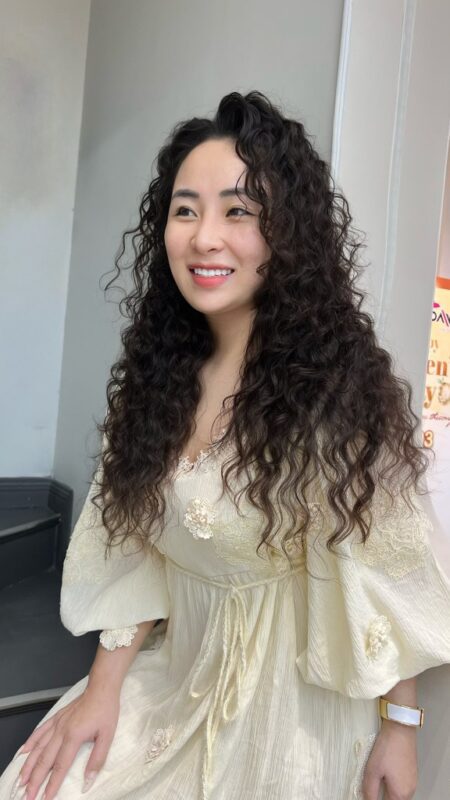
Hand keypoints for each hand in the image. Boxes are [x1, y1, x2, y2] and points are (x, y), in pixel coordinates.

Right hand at [11, 685, 119, 799]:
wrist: (101, 688)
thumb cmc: (106, 710)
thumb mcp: (107, 736)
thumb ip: (97, 760)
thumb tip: (88, 781)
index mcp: (74, 736)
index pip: (60, 766)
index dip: (52, 784)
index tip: (45, 798)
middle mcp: (61, 730)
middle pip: (44, 760)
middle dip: (35, 780)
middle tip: (28, 795)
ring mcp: (57, 723)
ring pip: (38, 747)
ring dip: (28, 765)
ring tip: (22, 780)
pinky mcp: (56, 717)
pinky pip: (39, 731)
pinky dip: (30, 742)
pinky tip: (23, 752)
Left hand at [361, 720, 417, 799]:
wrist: (400, 728)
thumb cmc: (387, 748)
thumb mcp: (372, 771)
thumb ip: (370, 791)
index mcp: (400, 794)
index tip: (370, 791)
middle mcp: (410, 791)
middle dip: (382, 795)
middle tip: (372, 784)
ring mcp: (413, 781)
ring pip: (398, 793)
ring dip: (387, 789)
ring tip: (377, 776)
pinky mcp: (413, 772)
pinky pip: (402, 784)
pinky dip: (393, 782)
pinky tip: (385, 770)